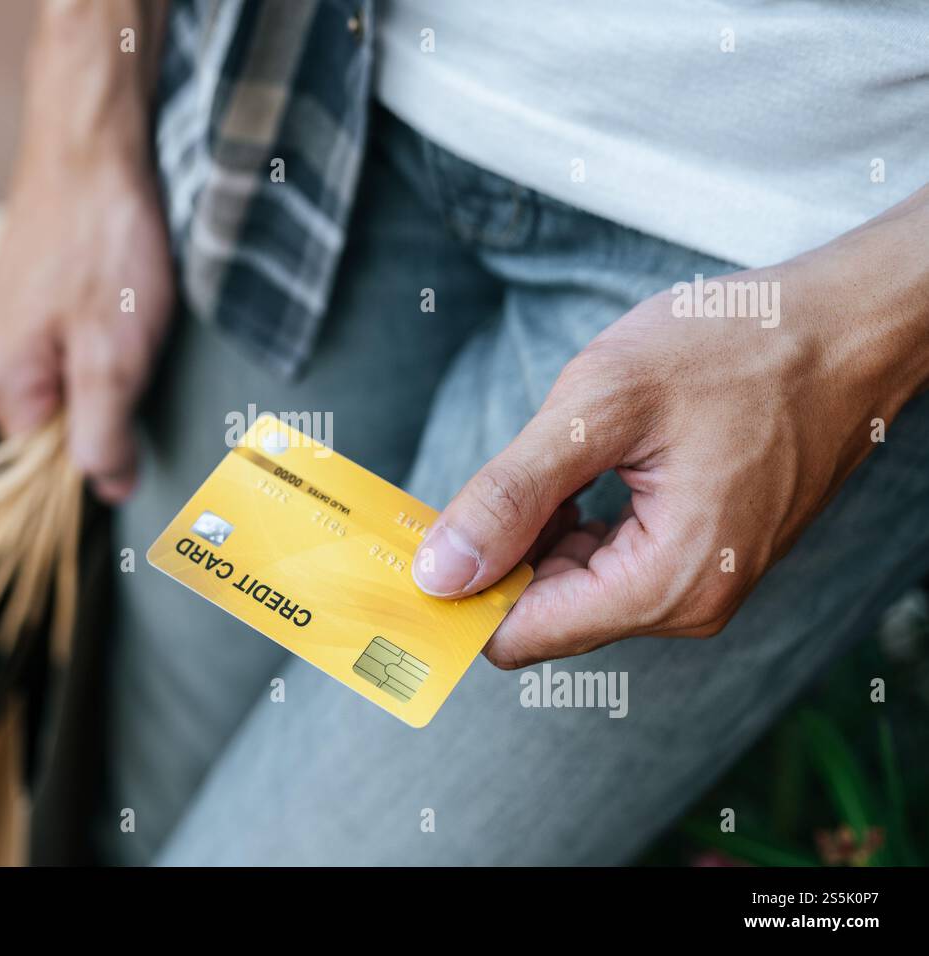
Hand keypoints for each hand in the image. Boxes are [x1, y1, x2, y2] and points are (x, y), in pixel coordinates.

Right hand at [0, 156, 172, 501]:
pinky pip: (77, 352)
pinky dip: (111, 342)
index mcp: (1, 385)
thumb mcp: (112, 357)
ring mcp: (15, 330)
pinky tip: (132, 307)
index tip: (139, 425)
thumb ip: (105, 434)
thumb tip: (110, 491)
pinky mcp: (39, 305)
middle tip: (142, 357)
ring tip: (138, 320)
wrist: (94, 146)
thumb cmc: (102, 246)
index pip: (49, 469)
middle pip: (63, 430)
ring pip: (76, 388)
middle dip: (112, 410)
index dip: (103, 456)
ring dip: (116, 372)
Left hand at [412, 199, 928, 667]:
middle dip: (492, 556)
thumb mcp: (600, 407)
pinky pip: (608, 560)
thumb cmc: (738, 349)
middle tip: (467, 483)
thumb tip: (438, 572)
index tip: (405, 550)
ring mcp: (697, 581)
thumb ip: (511, 494)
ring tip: (545, 455)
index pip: (518, 635)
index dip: (455, 595)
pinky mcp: (700, 553)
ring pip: (571, 583)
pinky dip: (571, 521)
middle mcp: (685, 603)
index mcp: (663, 585)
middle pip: (542, 612)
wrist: (846, 326)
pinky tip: (575, 465)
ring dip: (532, 531)